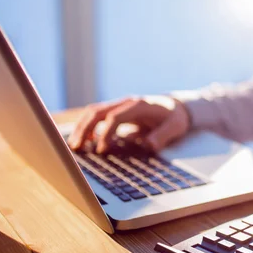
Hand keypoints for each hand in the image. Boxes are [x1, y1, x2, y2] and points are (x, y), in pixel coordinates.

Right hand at [67, 96, 190, 153]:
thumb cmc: (175, 118)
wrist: (177, 106)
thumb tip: (149, 145)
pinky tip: (85, 140)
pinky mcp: (117, 110)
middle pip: (98, 111)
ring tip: (75, 145)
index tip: (101, 149)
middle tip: (77, 148)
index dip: (106, 133)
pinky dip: (87, 126)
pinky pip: (97, 115)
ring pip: (93, 111)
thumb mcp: (175, 127)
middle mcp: (126, 102)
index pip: (115, 117)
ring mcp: (120, 105)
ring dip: (82, 127)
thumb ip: (163, 135)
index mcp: (139, 105)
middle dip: (85, 129)